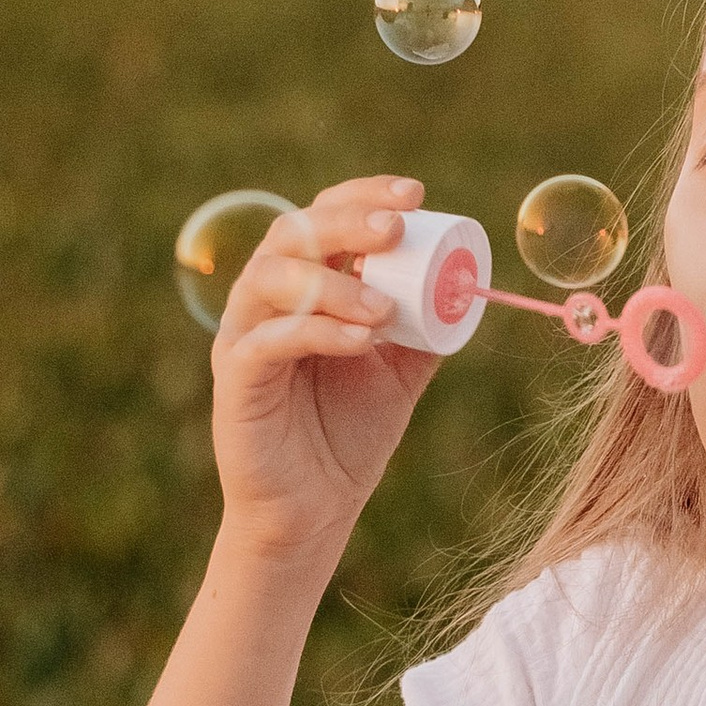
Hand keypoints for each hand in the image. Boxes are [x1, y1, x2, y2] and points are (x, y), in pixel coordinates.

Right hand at [211, 178, 441, 571]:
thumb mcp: (401, 370)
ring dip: (333, 282)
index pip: (325, 216)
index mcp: (306, 286)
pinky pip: (269, 339)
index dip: (365, 195)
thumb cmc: (349, 435)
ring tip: (383, 308)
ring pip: (272, 277)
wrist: (314, 510)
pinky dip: (317, 330)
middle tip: (396, 227)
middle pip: (294, 231)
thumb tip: (469, 285)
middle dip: (347, 221)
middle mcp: (268, 299)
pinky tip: (361, 340)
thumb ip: (427, 326)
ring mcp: (246, 334)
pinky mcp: (235, 376)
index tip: (415, 195)